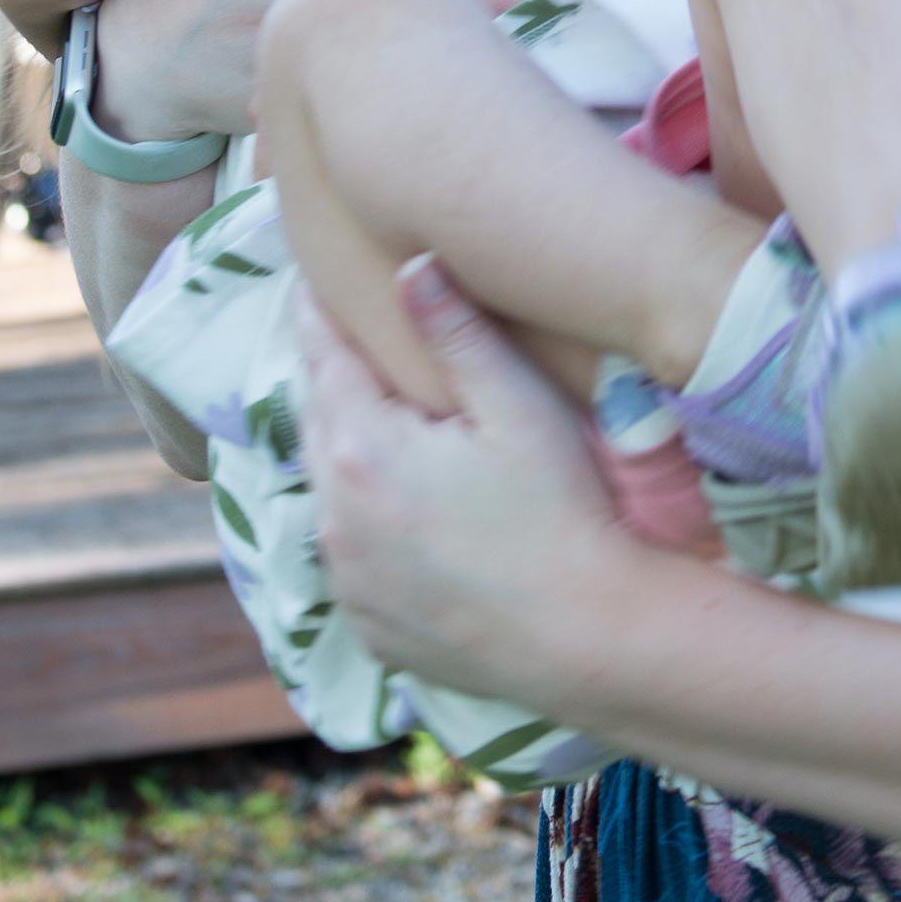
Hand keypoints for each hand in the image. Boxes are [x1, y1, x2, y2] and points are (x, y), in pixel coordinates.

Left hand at [293, 260, 630, 704]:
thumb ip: (456, 332)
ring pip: (327, 491)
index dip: (315, 311)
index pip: (321, 356)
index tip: (309, 278)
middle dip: (327, 377)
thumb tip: (408, 263)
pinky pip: (348, 556)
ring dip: (343, 451)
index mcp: (363, 449)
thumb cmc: (564, 513)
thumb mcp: (519, 407)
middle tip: (341, 337)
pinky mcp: (368, 624)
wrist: (591, 638)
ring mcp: (346, 578)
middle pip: (314, 421)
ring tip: (373, 419)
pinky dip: (362, 523)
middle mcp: (335, 516)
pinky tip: (401, 511)